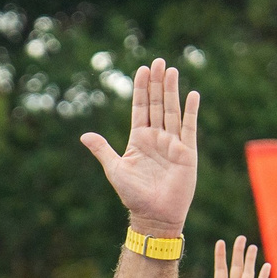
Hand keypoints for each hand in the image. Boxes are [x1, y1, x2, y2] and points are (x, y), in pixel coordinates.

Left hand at [79, 58, 200, 234]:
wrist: (154, 216)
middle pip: (157, 104)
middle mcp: (156, 138)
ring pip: (172, 110)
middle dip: (157, 83)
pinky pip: (189, 128)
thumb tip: (84, 135)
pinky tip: (192, 95)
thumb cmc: (134, 196)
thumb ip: (103, 150)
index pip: (141, 108)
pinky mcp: (187, 152)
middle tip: (158, 61)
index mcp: (139, 139)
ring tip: (171, 70)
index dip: (141, 89)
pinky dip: (191, 111)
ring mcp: (172, 143)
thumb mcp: (116, 170)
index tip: (142, 70)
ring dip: (172, 90)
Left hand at [191, 238, 268, 277]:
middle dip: (237, 253)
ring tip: (252, 246)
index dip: (220, 257)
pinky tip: (266, 265)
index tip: (220, 242)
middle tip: (240, 238)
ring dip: (250, 260)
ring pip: (248, 274)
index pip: (221, 270)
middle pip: (236, 268)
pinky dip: (262, 277)